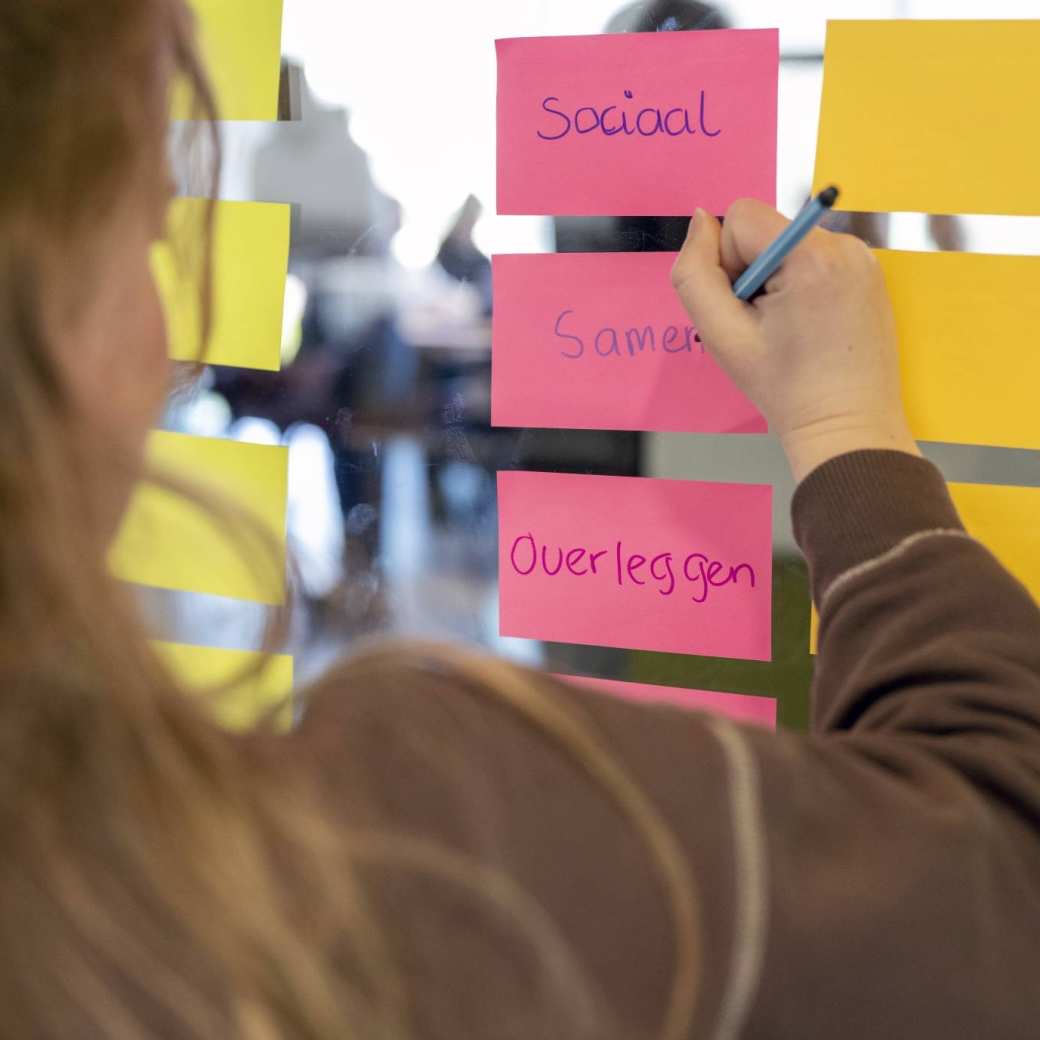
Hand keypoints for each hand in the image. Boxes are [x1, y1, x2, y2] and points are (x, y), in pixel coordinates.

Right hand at [671, 199, 919, 481]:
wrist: (847, 428)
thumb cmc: (786, 389)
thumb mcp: (721, 336)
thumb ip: (694, 273)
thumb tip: (698, 222)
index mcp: (811, 255)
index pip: (741, 217)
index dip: (728, 262)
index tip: (746, 308)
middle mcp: (844, 245)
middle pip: (766, 230)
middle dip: (754, 273)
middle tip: (766, 326)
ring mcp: (863, 258)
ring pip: (788, 245)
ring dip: (777, 281)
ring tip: (790, 330)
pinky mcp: (869, 273)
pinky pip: (815, 259)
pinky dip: (802, 286)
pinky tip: (809, 327)